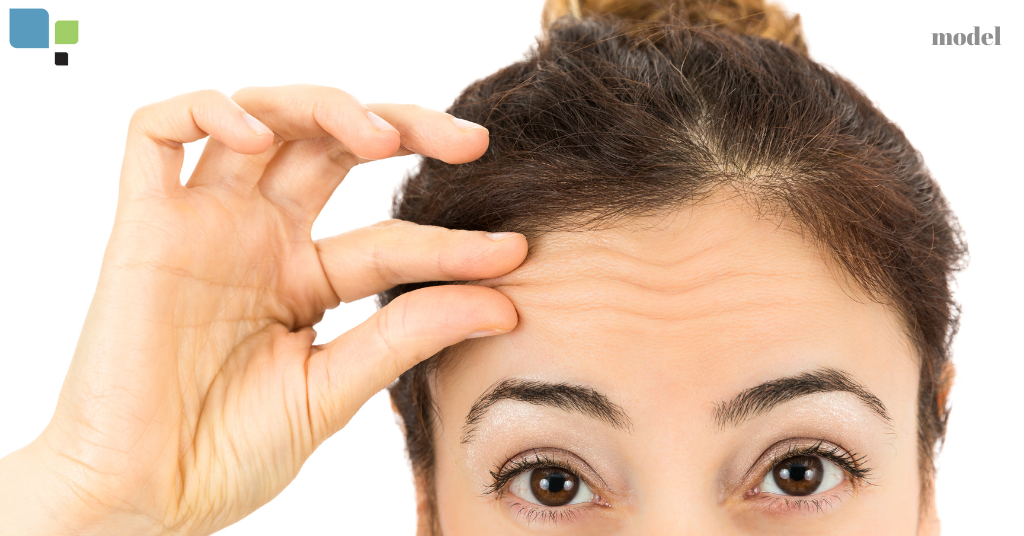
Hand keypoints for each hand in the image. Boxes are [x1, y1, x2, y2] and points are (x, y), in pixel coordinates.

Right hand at [0, 85, 524, 535]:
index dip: (452, 240)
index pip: (391, 239)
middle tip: (468, 143)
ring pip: (262, 118)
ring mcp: (204, 225)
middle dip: (403, 125)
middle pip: (332, 144)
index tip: (512, 252)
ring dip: (324, 107)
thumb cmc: (227, 452)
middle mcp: (259, 238)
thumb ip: (406, 338)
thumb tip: (503, 302)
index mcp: (305, 278)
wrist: (144, 497)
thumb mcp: (333, 389)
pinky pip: (155, 136)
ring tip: (379, 138)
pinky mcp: (143, 226)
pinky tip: (257, 138)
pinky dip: (205, 113)